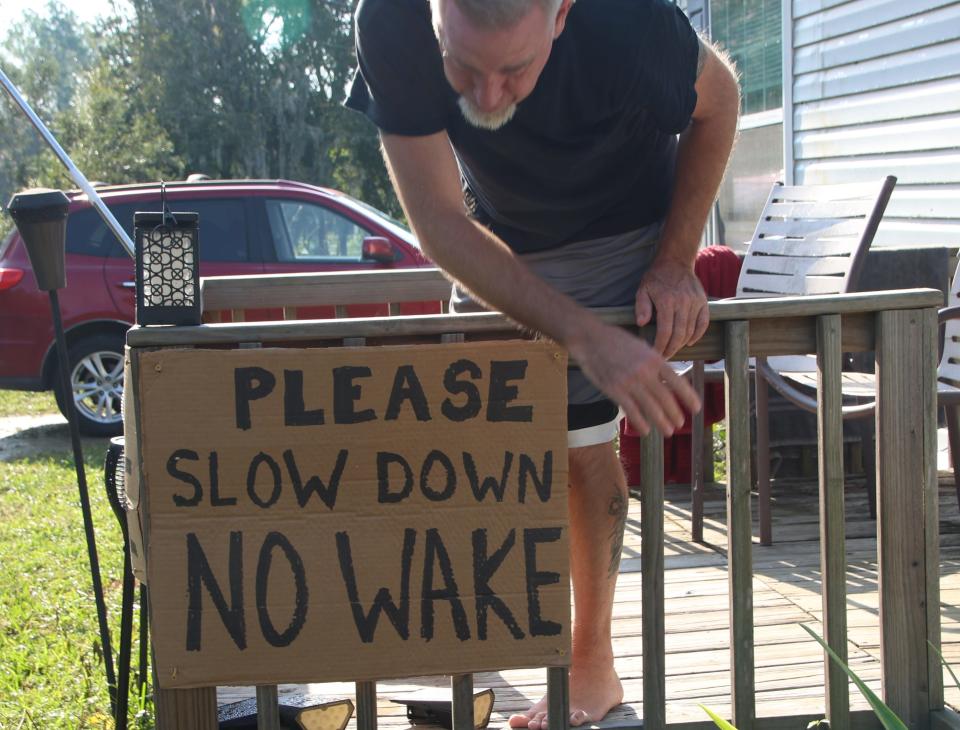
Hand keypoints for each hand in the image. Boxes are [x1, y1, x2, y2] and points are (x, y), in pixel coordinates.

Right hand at [569, 322, 700, 435]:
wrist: (590, 338)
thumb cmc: (616, 341)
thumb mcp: (642, 347)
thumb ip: (655, 363)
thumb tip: (668, 379)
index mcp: (654, 359)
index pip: (677, 381)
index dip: (689, 397)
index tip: (696, 408)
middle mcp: (644, 372)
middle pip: (666, 398)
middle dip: (675, 414)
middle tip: (680, 424)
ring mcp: (629, 382)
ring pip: (650, 408)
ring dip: (662, 422)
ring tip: (668, 430)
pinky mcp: (614, 390)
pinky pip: (631, 411)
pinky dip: (640, 423)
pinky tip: (645, 430)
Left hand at [635, 256, 708, 357]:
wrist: (676, 262)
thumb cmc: (657, 277)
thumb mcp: (643, 289)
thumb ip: (641, 306)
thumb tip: (641, 324)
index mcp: (667, 301)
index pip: (665, 331)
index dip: (660, 346)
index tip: (655, 354)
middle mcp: (683, 303)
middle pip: (679, 334)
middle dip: (671, 349)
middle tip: (664, 357)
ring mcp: (695, 302)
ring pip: (691, 331)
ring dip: (682, 344)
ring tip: (673, 350)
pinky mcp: (703, 302)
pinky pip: (704, 323)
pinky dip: (698, 335)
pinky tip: (689, 342)